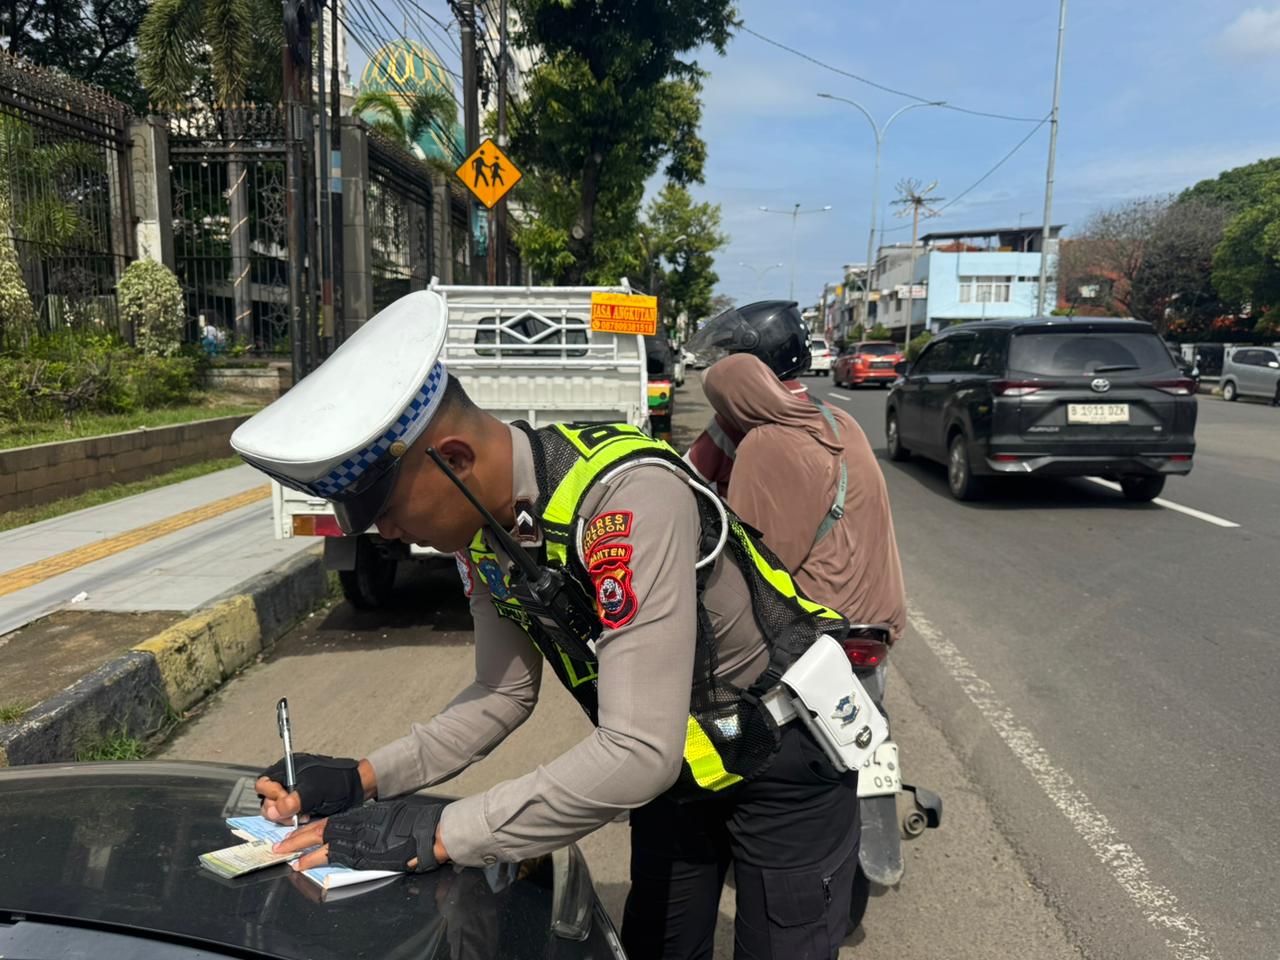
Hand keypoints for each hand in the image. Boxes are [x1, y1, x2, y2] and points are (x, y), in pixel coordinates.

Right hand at [255, 753, 365, 820]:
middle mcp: (286, 782)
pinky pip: (288, 816)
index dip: (272, 794)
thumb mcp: (314, 790)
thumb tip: (274, 810)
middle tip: (294, 813)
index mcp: (287, 770)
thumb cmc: (338, 781)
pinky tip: (306, 817)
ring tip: (304, 814)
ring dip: (287, 817)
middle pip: (267, 800)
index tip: (285, 800)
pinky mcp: (298, 806)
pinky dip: (294, 819)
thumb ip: (293, 800)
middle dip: (279, 810)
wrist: (355, 788)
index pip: (264, 784)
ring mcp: (292, 795)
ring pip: (276, 812)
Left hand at [274, 798, 449, 873]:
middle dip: (297, 838)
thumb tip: (356, 829)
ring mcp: (358, 839)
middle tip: (280, 845)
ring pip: (322, 843)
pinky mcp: (363, 854)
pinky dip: (315, 859)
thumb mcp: (384, 817)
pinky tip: (304, 864)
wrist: (426, 831)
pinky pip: (333, 856)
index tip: (294, 832)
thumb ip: (367, 823)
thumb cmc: (410, 823)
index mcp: (360, 815)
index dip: (309, 827)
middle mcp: (356, 825)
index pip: (328, 821)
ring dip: (301, 850)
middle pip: (320, 830)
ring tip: (286, 856)